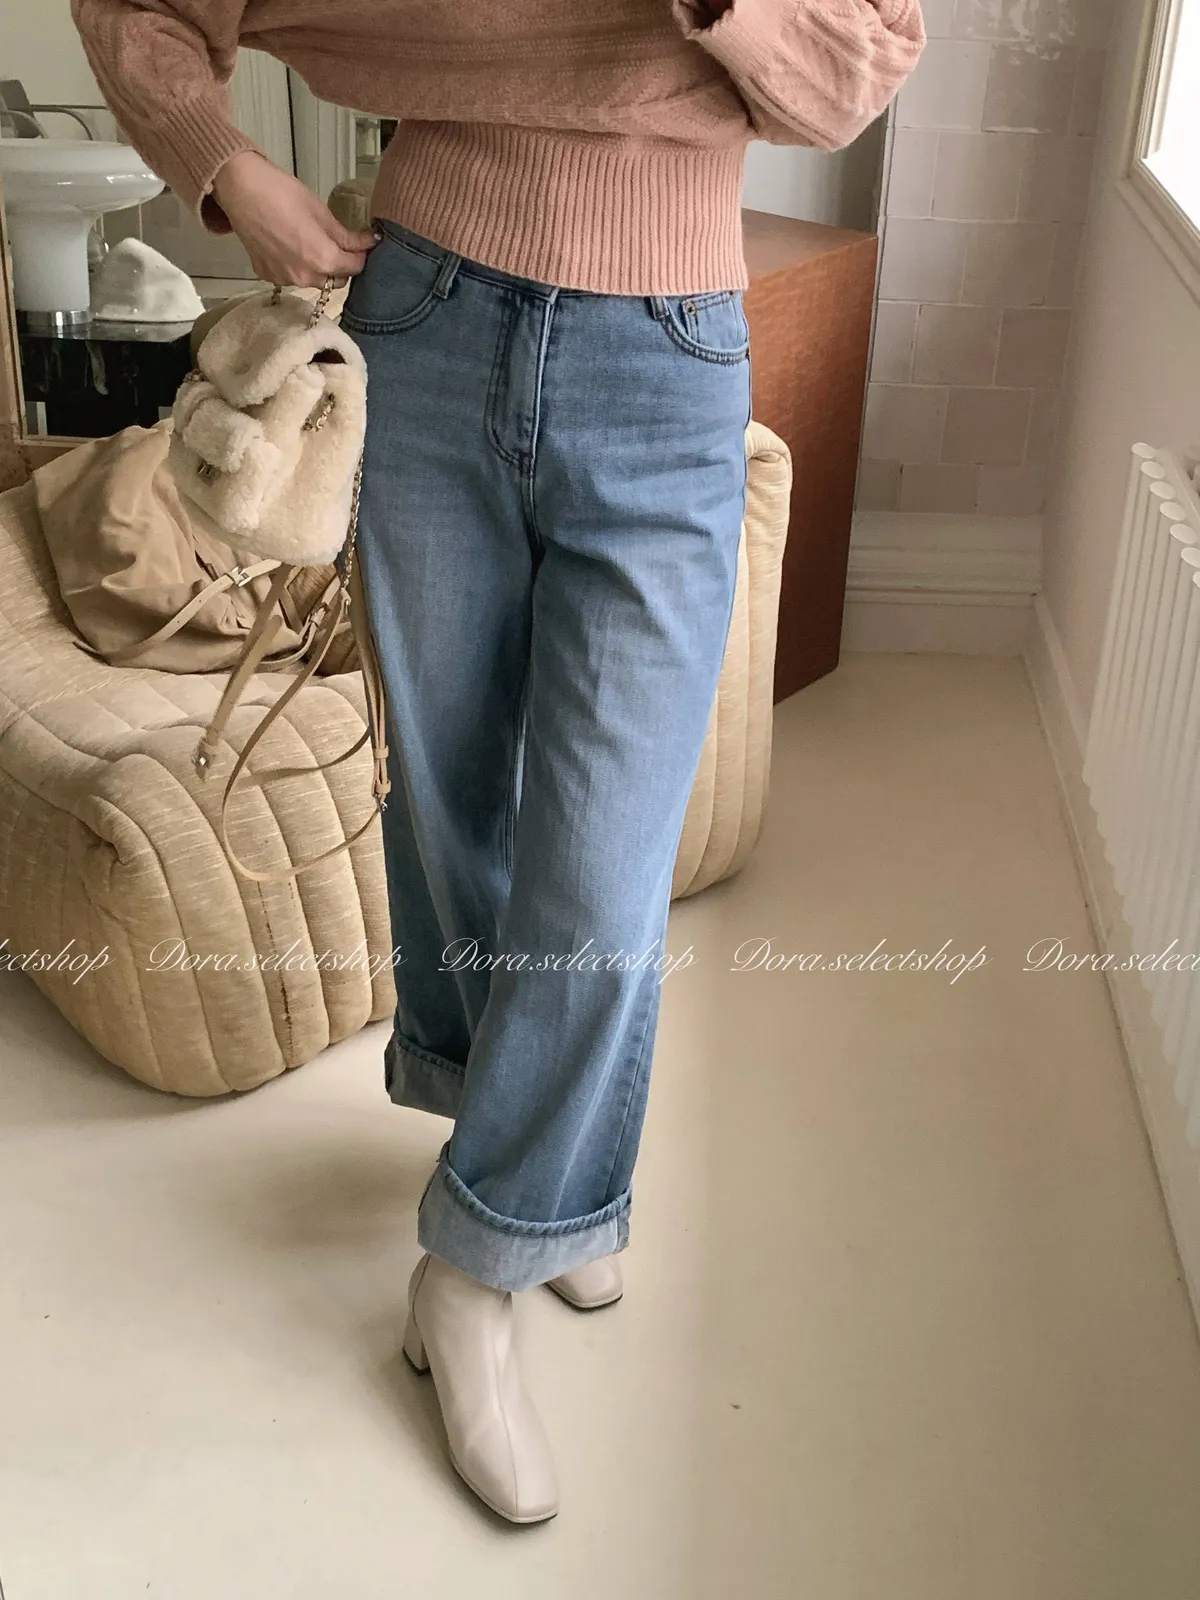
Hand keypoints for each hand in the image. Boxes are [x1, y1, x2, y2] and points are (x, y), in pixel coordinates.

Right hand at [209, 151, 377, 287]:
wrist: (239, 188)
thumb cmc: (280, 193)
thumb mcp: (320, 212)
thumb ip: (345, 235)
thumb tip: (368, 243)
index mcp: (322, 260)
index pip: (355, 268)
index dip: (362, 255)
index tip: (363, 244)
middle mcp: (304, 276)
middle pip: (336, 280)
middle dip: (342, 265)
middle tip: (340, 243)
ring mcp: (283, 278)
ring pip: (314, 281)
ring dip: (320, 268)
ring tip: (312, 242)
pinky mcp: (267, 274)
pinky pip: (291, 276)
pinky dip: (297, 266)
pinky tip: (290, 245)